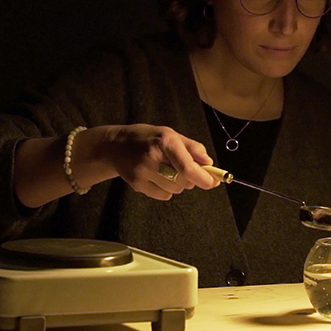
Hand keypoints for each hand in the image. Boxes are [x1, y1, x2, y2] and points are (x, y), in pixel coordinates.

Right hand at [101, 124, 218, 199]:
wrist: (116, 146)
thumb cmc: (149, 138)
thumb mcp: (171, 134)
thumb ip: (192, 148)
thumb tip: (209, 163)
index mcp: (165, 142)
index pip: (188, 167)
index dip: (204, 178)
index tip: (214, 182)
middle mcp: (152, 157)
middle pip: (183, 181)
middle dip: (191, 179)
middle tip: (185, 170)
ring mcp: (142, 172)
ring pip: (175, 190)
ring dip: (179, 185)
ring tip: (168, 171)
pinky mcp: (136, 184)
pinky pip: (163, 196)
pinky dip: (167, 190)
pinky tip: (158, 177)